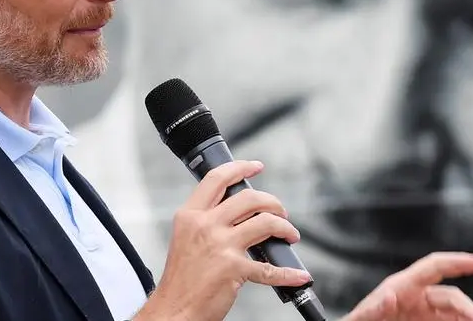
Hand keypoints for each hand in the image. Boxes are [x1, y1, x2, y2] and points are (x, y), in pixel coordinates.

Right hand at [133, 160, 309, 320]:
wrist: (173, 310)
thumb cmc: (181, 279)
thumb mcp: (185, 237)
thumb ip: (206, 219)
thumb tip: (237, 208)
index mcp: (190, 215)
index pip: (217, 179)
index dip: (240, 168)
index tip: (256, 166)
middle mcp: (206, 226)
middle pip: (249, 198)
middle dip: (273, 202)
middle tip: (280, 212)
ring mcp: (221, 246)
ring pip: (266, 223)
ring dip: (285, 228)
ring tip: (289, 235)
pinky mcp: (234, 269)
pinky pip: (270, 269)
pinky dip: (289, 272)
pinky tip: (298, 274)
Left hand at [343, 252, 472, 320]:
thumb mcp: (363, 317)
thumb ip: (374, 308)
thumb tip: (389, 296)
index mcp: (401, 285)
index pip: (434, 266)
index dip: (458, 261)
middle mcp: (415, 296)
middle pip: (450, 295)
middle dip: (467, 306)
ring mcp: (421, 310)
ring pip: (452, 310)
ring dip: (466, 316)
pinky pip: (446, 320)